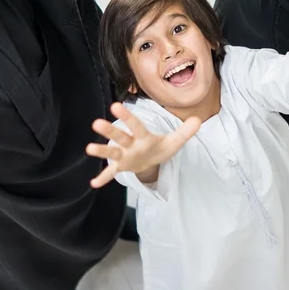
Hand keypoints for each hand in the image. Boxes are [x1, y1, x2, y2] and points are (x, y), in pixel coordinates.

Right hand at [85, 103, 201, 187]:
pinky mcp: (122, 167)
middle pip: (119, 136)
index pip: (136, 125)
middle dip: (110, 131)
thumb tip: (199, 120)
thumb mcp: (174, 141)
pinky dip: (104, 178)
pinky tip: (94, 183)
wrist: (151, 160)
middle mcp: (130, 144)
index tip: (116, 105)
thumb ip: (185, 131)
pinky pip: (111, 173)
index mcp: (143, 136)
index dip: (127, 117)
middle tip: (96, 123)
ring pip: (112, 152)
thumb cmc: (159, 147)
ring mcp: (124, 156)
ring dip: (102, 150)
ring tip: (89, 148)